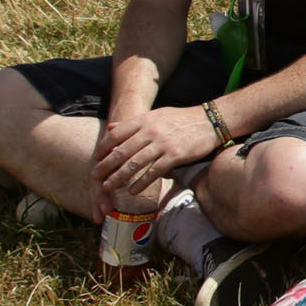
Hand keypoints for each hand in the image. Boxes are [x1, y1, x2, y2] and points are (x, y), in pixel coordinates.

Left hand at [92, 103, 215, 204]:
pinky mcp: (174, 155)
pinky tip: (133, 191)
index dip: (103, 148)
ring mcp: (162, 143)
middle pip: (122, 150)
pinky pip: (153, 172)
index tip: (96, 158)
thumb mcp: (155, 115)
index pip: (116, 134)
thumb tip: (110, 128)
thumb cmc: (182, 119)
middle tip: (95, 176)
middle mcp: (150, 131)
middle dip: (106, 165)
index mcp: (144, 120)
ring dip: (120, 177)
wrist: (210, 120)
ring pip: (135, 163)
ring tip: (109, 187)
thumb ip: (133, 123)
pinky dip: (141, 182)